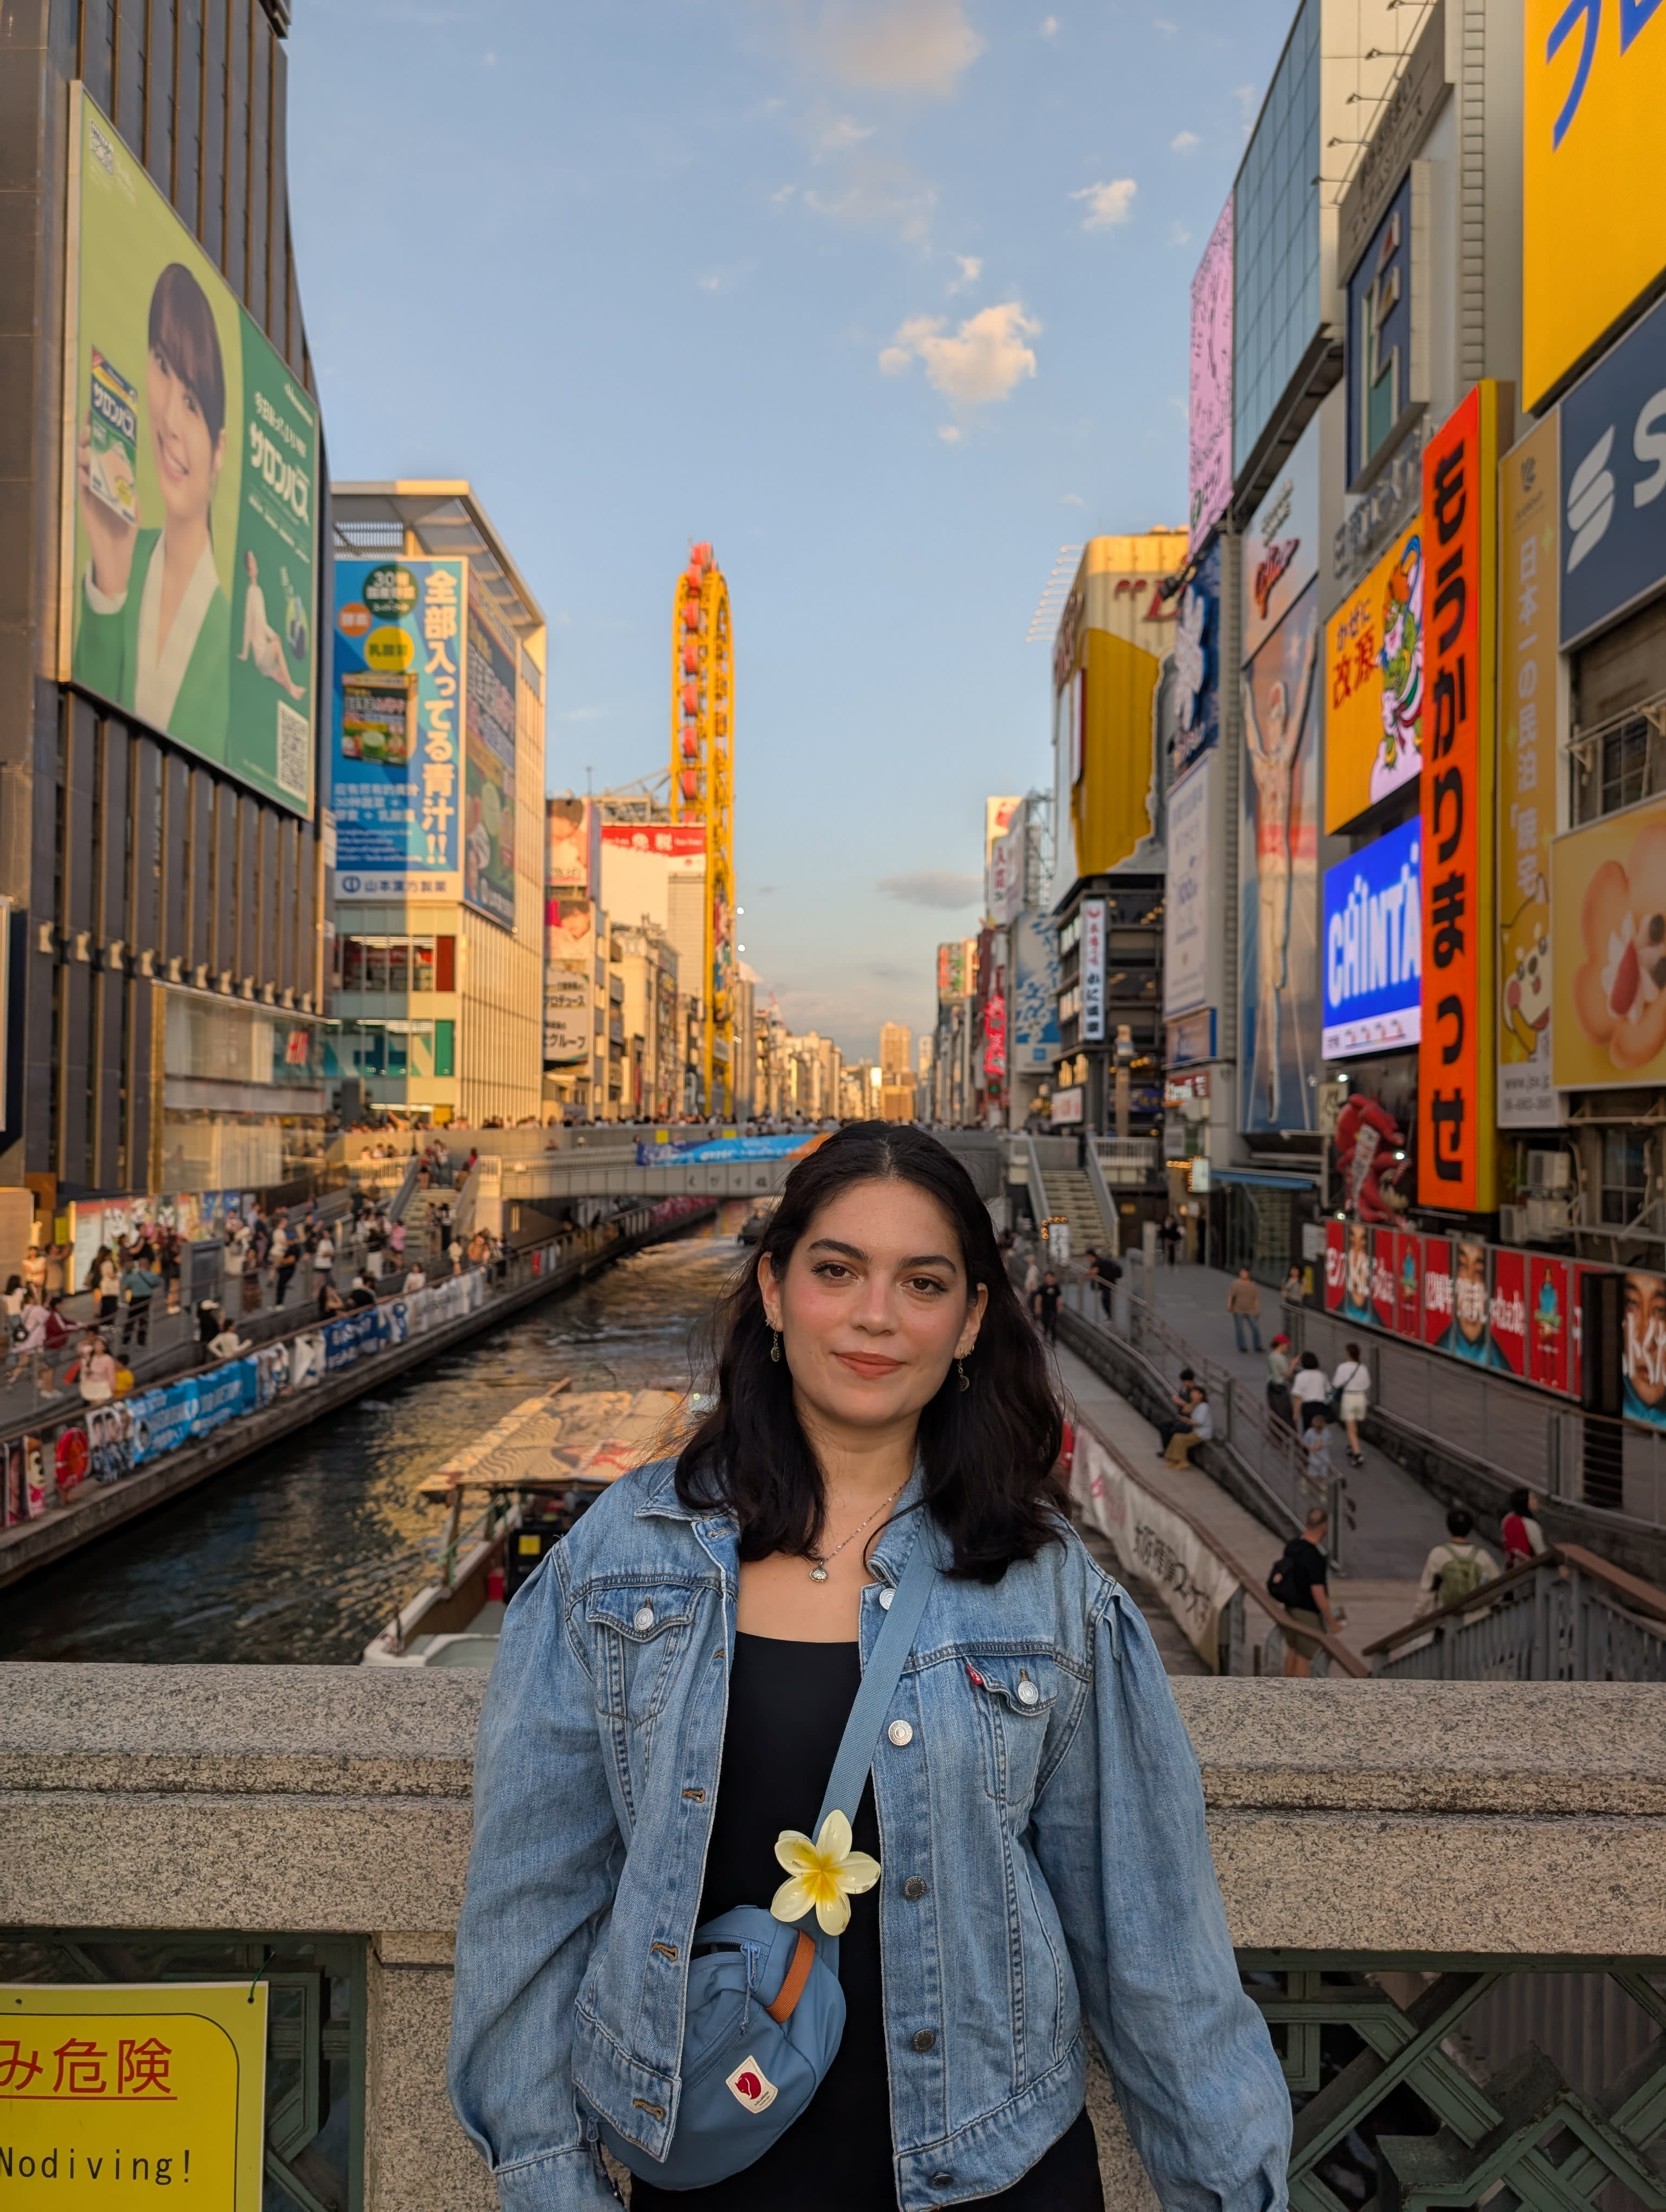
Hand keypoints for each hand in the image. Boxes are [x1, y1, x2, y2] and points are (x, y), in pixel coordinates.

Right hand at [78, 419, 137, 599]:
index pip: (106, 452)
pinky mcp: (87, 505)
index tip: (102, 416)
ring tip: (87, 448)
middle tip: (90, 427)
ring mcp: (92, 493)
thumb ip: (133, 494)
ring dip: (84, 456)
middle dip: (89, 439)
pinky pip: (83, 489)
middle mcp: (100, 483)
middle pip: (91, 454)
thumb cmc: (127, 530)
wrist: (118, 556)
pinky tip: (86, 475)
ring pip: (83, 468)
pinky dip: (84, 480)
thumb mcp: (135, 509)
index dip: (103, 435)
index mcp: (112, 480)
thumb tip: (135, 479)